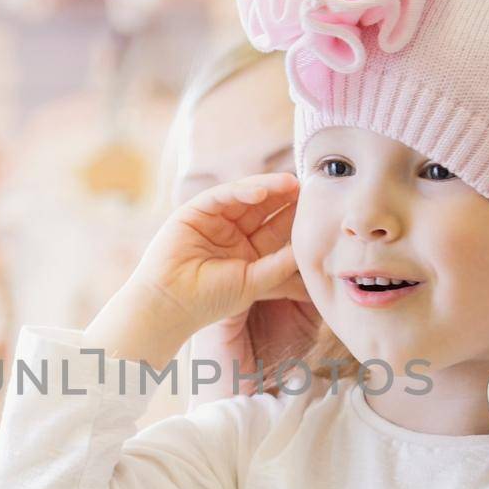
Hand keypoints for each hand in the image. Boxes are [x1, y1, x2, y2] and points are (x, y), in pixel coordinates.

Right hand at [187, 185, 320, 397]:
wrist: (171, 305)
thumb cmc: (211, 301)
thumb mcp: (255, 282)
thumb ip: (280, 264)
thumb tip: (309, 247)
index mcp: (248, 252)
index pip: (276, 229)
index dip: (296, 218)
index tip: (318, 209)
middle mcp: (233, 234)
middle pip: (264, 209)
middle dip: (285, 197)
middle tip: (309, 186)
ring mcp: (214, 221)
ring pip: (245, 198)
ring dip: (268, 189)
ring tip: (291, 183)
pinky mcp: (195, 211)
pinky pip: (221, 196)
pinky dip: (241, 192)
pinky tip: (261, 191)